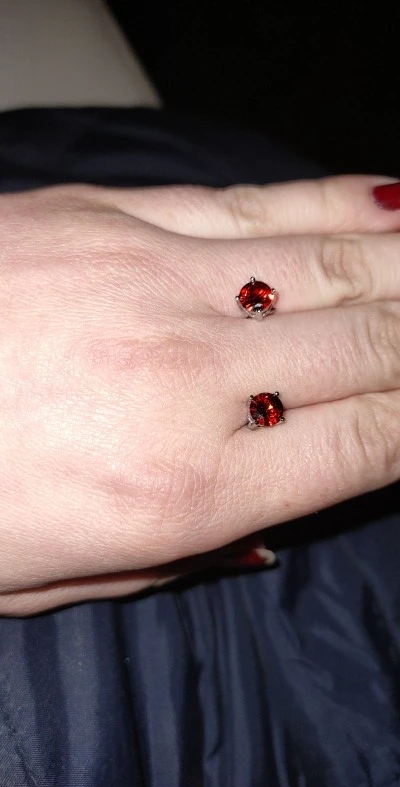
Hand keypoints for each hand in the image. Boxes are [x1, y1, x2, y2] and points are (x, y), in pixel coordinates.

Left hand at [0, 176, 398, 613]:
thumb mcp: (51, 580)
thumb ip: (178, 560)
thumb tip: (265, 527)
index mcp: (181, 490)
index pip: (365, 443)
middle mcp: (185, 379)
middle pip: (369, 345)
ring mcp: (149, 281)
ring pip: (327, 263)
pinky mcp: (106, 215)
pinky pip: (253, 201)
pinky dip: (336, 201)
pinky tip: (390, 204)